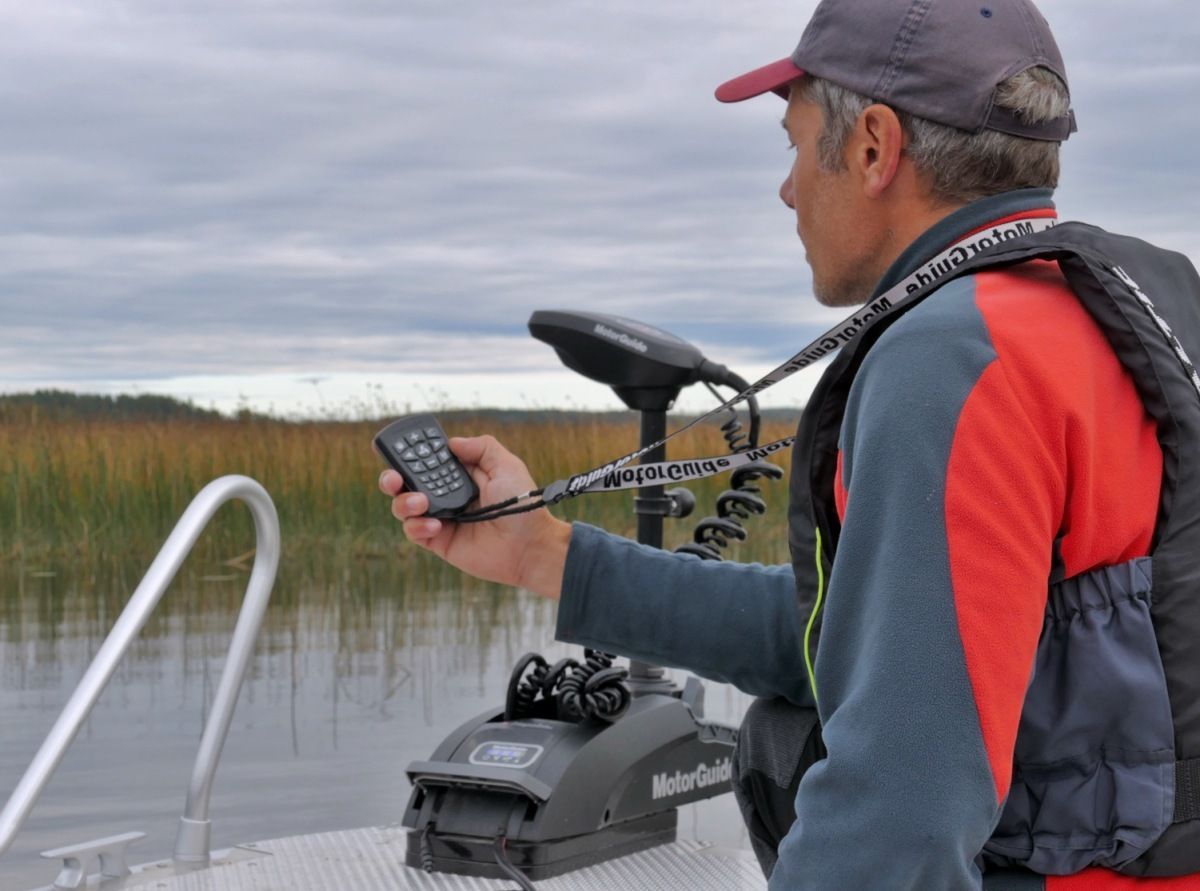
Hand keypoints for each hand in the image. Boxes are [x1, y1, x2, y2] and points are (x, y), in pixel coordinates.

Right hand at [379, 435, 570, 597]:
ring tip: (421, 502)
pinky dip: (416, 526)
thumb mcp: (506, 465)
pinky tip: (435, 525)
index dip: (411, 455)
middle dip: (392, 477)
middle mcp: (447, 495)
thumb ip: (481, 447)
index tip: (399, 448)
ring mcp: (441, 518)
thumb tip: (451, 443)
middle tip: (393, 477)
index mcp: (461, 475)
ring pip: (404, 507)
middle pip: (407, 483)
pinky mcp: (439, 541)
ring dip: (404, 501)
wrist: (529, 545)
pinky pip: (413, 532)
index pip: (428, 461)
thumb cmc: (522, 505)